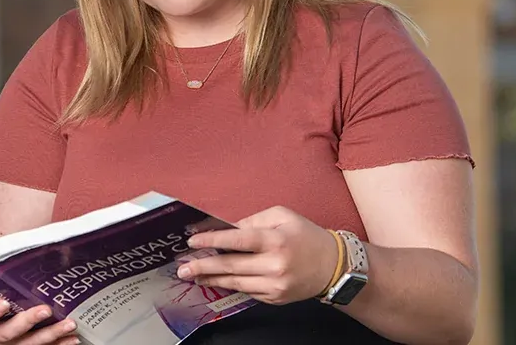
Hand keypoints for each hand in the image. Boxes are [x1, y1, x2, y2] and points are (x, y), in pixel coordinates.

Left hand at [175, 206, 338, 305]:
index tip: (193, 242)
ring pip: (235, 283)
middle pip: (231, 266)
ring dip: (211, 278)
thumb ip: (254, 220)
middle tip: (182, 268)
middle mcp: (275, 265)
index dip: (213, 240)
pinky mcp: (275, 298)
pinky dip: (229, 285)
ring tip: (192, 276)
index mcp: (276, 240)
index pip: (238, 239)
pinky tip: (215, 280)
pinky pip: (246, 291)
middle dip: (203, 266)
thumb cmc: (306, 236)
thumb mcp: (282, 216)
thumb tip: (228, 228)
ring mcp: (275, 285)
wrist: (334, 267)